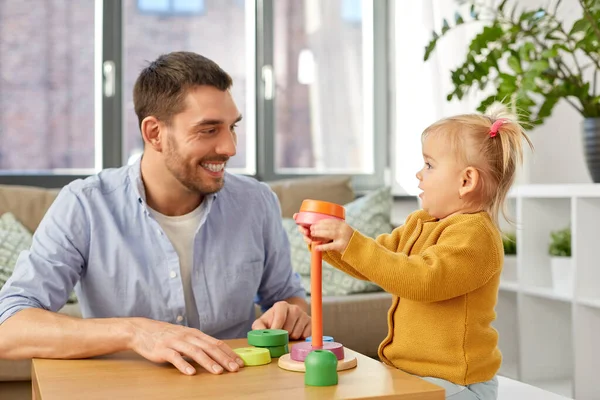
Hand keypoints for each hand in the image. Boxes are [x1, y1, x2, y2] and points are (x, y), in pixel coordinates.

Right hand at [127, 318, 243, 374]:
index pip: (216, 343)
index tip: (239, 362)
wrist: (143, 330)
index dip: (229, 352)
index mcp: (195, 334)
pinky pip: (175, 358)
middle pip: (209, 347)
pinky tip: (191, 373)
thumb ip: (199, 344)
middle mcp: (188, 336)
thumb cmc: (167, 335)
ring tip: (218, 371)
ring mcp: (175, 342)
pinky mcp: (163, 350)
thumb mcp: (185, 336)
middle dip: (224, 358)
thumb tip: (217, 354)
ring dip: (208, 362)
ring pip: (195, 352)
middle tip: (235, 368)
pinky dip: (184, 365)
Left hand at [252, 301, 310, 339]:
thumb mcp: (262, 322)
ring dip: (291, 338)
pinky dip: (300, 338)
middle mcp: (294, 308)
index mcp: (281, 305)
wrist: (287, 319)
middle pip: (288, 329)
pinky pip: (305, 336)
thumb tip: (260, 332)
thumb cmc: (272, 322)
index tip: (273, 335)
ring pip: (297, 334)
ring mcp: (304, 315)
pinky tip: (296, 333)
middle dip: (283, 335)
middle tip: (280, 334)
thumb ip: (258, 326)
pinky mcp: (311, 322)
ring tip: (288, 333)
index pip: (280, 318)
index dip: (276, 329)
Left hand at [309, 219, 353, 252]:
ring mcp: (342, 238)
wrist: (359, 249)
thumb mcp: (344, 231)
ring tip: (312, 234)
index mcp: (343, 225)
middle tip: (311, 228)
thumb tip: (321, 226)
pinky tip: (316, 247)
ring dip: (319, 233)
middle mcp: (343, 230)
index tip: (315, 223)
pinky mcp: (341, 246)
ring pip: (328, 234)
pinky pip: (330, 246)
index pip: (331, 221)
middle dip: (318, 227)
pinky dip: (322, 247)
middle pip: (328, 227)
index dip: (322, 222)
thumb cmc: (349, 240)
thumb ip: (336, 228)